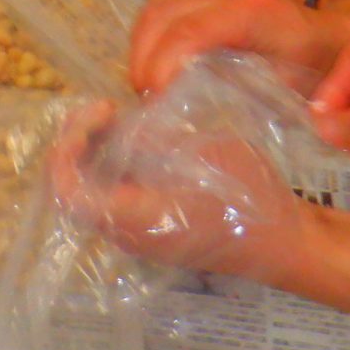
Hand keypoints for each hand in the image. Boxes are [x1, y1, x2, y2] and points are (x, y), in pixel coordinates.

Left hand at [49, 102, 303, 278]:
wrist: (283, 243)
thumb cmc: (251, 201)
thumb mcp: (206, 156)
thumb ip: (157, 142)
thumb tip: (124, 127)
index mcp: (137, 219)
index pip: (69, 194)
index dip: (66, 148)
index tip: (98, 110)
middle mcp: (127, 234)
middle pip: (74, 189)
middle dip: (79, 140)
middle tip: (106, 106)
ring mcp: (137, 234)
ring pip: (91, 191)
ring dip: (93, 150)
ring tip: (118, 115)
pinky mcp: (150, 228)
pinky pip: (112, 195)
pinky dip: (111, 162)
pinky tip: (135, 137)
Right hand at [129, 0, 349, 96]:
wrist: (344, 37)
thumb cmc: (327, 71)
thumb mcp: (298, 93)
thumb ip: (256, 104)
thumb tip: (203, 128)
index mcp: (252, 15)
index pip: (188, 32)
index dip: (162, 66)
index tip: (155, 102)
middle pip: (160, 16)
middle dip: (143, 60)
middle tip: (147, 103)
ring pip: (157, 14)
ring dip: (143, 53)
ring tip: (150, 93)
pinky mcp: (210, 5)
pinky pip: (167, 18)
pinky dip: (153, 47)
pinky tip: (161, 79)